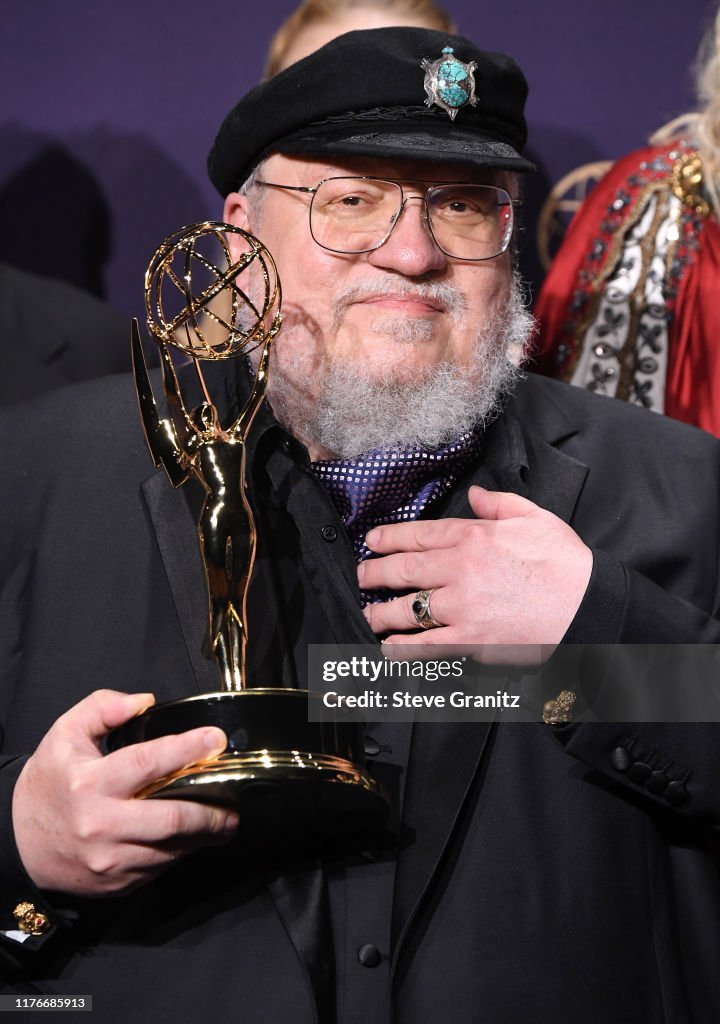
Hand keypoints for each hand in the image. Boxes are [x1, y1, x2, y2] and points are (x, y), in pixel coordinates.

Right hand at [12, 690, 238, 896]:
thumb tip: (144, 702)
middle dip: (212, 812)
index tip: (215, 740)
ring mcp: (111, 860)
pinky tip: (191, 837)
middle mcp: (103, 824)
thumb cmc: (48, 785)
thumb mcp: (64, 735)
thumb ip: (103, 708)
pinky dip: (180, 851)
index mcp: (91, 783)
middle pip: (173, 819)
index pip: (149, 763)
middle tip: (234, 802)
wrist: (16, 845)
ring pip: (172, 849)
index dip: (188, 749)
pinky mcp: (117, 884)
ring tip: (224, 820)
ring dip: (203, 835)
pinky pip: (160, 867)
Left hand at [359, 486, 592, 656]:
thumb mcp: (535, 518)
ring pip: (407, 609)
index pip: (418, 534)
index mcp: (473, 536)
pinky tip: (388, 648)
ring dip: (380, 613)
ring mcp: (461, 606)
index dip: (388, 538)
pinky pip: (425, 645)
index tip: (371, 542)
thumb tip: (475, 494)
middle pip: (403, 569)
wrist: (587, 607)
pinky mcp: (470, 640)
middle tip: (359, 577)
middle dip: (373, 574)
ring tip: (368, 615)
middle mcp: (460, 569)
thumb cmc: (566, 564)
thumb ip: (500, 504)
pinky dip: (402, 647)